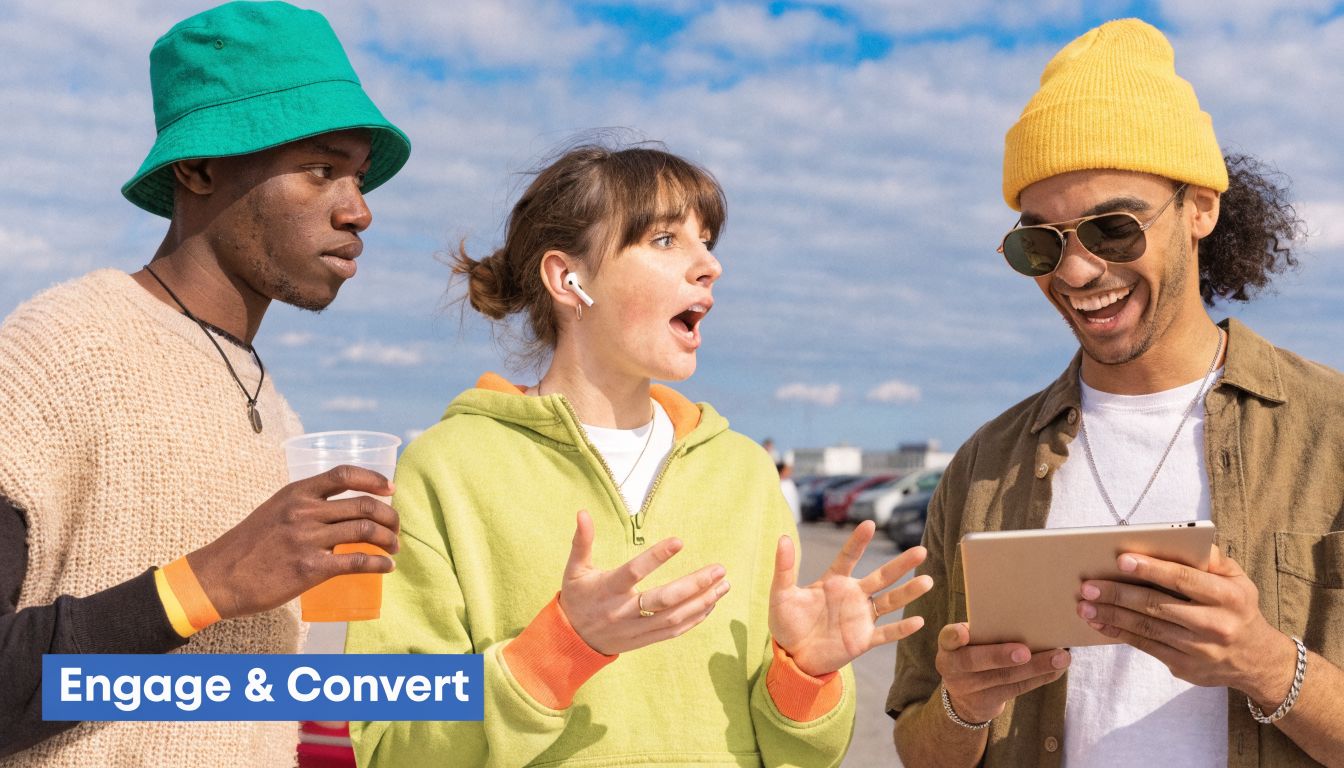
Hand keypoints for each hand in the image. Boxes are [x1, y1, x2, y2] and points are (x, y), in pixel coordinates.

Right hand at [188, 465, 399, 619]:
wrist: (219, 577)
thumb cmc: (248, 546)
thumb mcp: (274, 510)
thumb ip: (304, 506)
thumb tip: (341, 512)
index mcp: (296, 492)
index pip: (344, 474)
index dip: (374, 479)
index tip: (391, 489)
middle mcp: (304, 511)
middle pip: (364, 505)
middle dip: (390, 516)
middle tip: (396, 528)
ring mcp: (307, 539)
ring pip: (366, 531)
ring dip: (390, 540)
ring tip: (394, 548)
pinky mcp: (310, 568)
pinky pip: (358, 562)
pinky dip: (380, 564)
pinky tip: (387, 567)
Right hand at [559, 510, 728, 655]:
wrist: (571, 640)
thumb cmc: (577, 598)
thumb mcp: (574, 569)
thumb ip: (581, 541)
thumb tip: (582, 512)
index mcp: (608, 589)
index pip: (634, 572)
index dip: (656, 557)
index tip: (679, 541)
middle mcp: (624, 611)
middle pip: (664, 600)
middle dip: (694, 585)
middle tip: (719, 570)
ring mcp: (636, 628)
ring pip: (674, 617)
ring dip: (702, 601)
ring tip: (723, 584)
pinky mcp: (644, 639)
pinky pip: (674, 630)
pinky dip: (695, 618)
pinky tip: (711, 603)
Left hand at [769, 520, 932, 676]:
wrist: (792, 656)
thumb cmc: (786, 623)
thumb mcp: (781, 594)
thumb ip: (784, 568)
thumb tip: (782, 538)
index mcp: (833, 581)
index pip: (849, 557)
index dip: (858, 542)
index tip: (870, 523)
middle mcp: (852, 596)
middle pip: (881, 576)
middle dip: (900, 564)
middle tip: (920, 550)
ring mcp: (860, 617)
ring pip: (890, 602)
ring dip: (909, 592)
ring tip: (928, 580)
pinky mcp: (863, 640)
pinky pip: (886, 633)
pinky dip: (901, 628)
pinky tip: (918, 620)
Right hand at [935, 623, 1069, 724]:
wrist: (966, 697)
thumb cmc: (974, 653)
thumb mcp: (970, 643)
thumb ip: (986, 632)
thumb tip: (1030, 616)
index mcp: (948, 646)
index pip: (947, 638)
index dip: (954, 636)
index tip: (963, 633)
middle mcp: (953, 668)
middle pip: (975, 662)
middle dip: (1000, 656)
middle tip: (1025, 651)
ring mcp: (969, 689)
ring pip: (1004, 678)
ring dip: (1035, 667)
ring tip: (1060, 657)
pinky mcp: (989, 703)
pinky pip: (1018, 689)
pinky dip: (1041, 677)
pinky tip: (1058, 669)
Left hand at [1078, 545, 1294, 700]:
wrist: (1258, 660)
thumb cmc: (1237, 609)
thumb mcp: (1238, 580)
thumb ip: (1212, 558)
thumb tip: (1180, 537)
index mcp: (1229, 597)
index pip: (1184, 579)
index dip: (1151, 569)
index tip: (1121, 560)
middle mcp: (1216, 624)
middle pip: (1158, 605)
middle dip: (1118, 594)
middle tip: (1088, 586)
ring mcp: (1200, 649)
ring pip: (1147, 628)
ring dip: (1111, 616)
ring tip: (1084, 606)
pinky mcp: (1186, 667)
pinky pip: (1146, 647)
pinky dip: (1119, 634)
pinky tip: (1100, 623)